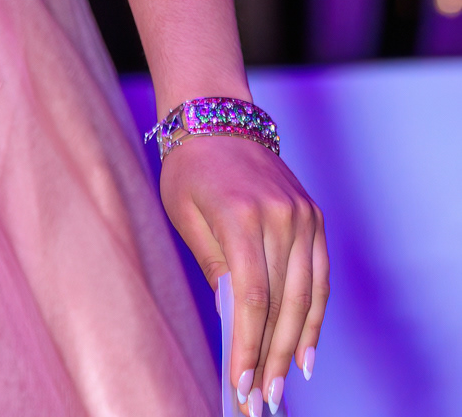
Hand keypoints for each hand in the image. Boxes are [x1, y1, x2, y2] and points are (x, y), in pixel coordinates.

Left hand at [160, 135, 327, 415]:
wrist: (219, 116)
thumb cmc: (190, 168)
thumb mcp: (186, 215)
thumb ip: (214, 268)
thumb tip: (234, 325)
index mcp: (242, 214)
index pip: (251, 296)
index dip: (248, 345)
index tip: (240, 384)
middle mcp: (280, 215)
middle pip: (282, 303)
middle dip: (270, 357)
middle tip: (260, 400)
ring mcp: (303, 216)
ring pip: (306, 296)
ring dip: (294, 346)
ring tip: (281, 385)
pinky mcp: (314, 218)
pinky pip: (318, 277)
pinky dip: (314, 317)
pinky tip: (305, 352)